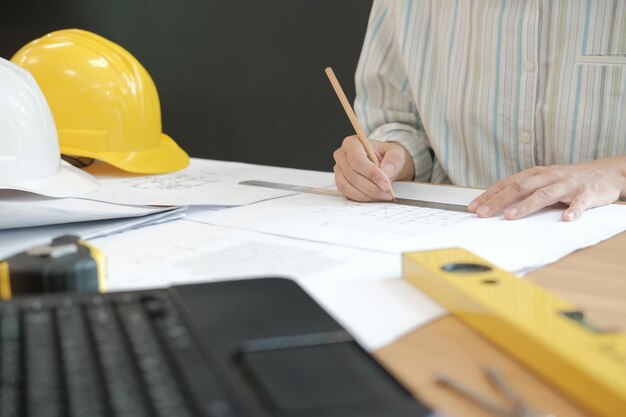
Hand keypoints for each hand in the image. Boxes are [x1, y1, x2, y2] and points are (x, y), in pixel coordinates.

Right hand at [333, 136, 414, 201]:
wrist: (383, 164)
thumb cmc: (386, 156)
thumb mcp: (396, 153)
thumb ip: (393, 160)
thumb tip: (386, 171)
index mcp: (352, 143)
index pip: (357, 160)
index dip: (371, 174)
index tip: (386, 184)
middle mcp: (341, 156)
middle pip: (351, 175)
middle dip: (370, 187)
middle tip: (386, 192)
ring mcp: (339, 170)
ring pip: (346, 187)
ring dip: (365, 195)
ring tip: (382, 195)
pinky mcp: (340, 182)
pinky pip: (346, 194)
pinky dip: (361, 198)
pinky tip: (374, 197)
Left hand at [468, 156, 625, 220]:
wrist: (607, 172)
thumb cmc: (569, 180)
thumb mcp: (544, 181)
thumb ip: (524, 191)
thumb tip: (497, 204)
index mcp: (536, 174)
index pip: (507, 183)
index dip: (489, 195)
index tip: (472, 207)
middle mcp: (549, 177)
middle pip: (520, 187)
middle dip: (499, 200)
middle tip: (482, 213)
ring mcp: (568, 184)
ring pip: (544, 194)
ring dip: (526, 206)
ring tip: (510, 217)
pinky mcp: (587, 193)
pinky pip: (580, 203)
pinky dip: (573, 210)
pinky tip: (566, 218)